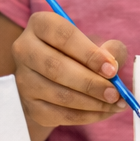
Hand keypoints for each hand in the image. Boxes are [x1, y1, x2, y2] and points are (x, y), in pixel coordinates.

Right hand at [12, 11, 127, 128]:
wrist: (59, 79)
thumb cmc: (82, 55)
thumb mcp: (98, 44)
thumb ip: (110, 49)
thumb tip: (112, 65)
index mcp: (40, 25)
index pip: (63, 36)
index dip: (89, 54)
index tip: (112, 69)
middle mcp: (24, 50)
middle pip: (57, 68)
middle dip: (91, 83)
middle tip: (115, 93)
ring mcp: (24, 80)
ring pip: (59, 95)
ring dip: (92, 103)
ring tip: (115, 103)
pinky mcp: (30, 106)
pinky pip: (60, 115)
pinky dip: (87, 116)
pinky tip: (104, 112)